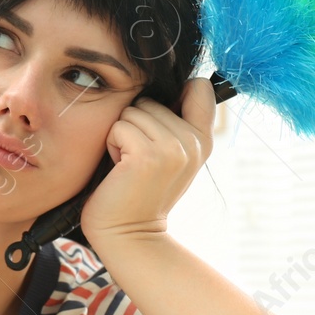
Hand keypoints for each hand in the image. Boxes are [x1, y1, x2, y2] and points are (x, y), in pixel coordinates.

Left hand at [79, 76, 216, 245]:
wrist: (129, 233)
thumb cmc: (140, 192)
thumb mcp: (172, 156)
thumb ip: (179, 122)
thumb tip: (178, 81)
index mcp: (202, 140)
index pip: (200, 88)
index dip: (176, 93)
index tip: (163, 121)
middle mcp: (193, 142)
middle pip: (151, 100)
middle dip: (136, 126)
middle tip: (138, 160)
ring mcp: (172, 148)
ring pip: (133, 112)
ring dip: (122, 136)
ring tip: (129, 165)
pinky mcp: (147, 156)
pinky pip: (119, 126)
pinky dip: (111, 145)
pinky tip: (120, 170)